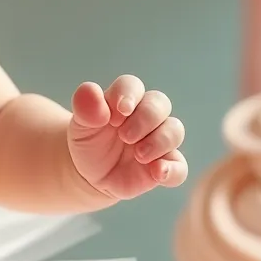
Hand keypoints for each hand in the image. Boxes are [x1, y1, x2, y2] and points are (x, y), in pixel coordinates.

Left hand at [68, 75, 186, 201]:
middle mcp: (147, 117)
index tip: (114, 117)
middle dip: (144, 118)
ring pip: (175, 131)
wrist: (89, 174)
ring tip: (138, 154)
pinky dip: (172, 170)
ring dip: (159, 141)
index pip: (133, 86)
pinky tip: (157, 172)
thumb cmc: (89, 141)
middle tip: (124, 136)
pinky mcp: (165, 166)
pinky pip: (179, 167)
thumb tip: (91, 91)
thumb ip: (85, 107)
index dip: (127, 96)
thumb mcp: (81, 125)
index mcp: (126, 100)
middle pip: (160, 103)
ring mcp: (159, 141)